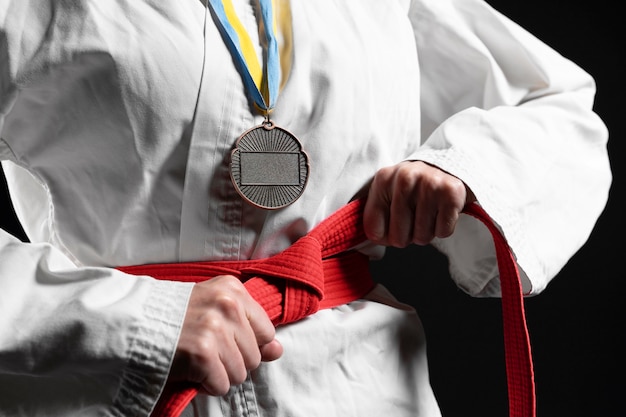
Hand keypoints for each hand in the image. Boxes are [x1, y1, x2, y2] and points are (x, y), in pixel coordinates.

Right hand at [169, 275, 282, 395]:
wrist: (130, 322)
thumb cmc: (172, 316)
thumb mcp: (214, 308)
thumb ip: (249, 327)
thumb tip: (278, 350)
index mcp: (233, 289)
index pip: (266, 331)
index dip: (246, 344)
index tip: (224, 341)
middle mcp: (227, 305)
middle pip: (255, 356)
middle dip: (232, 361)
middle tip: (206, 351)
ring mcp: (215, 328)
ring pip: (240, 373)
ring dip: (219, 374)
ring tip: (198, 359)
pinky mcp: (202, 353)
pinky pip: (222, 385)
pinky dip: (207, 384)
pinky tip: (191, 369)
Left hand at [364, 160, 475, 246]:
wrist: (444, 166)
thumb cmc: (412, 186)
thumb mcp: (387, 192)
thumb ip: (375, 215)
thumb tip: (376, 239)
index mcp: (383, 180)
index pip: (374, 230)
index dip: (384, 237)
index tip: (392, 227)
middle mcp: (404, 180)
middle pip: (398, 238)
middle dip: (407, 236)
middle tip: (414, 218)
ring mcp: (429, 185)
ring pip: (421, 237)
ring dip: (426, 231)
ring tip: (428, 212)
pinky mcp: (451, 194)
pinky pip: (442, 232)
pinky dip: (442, 229)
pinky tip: (441, 211)